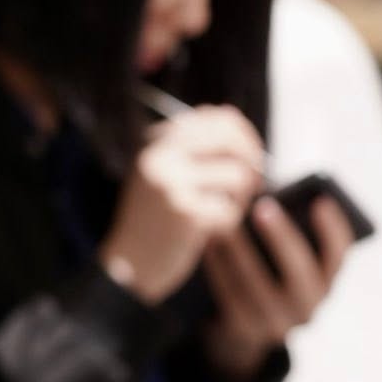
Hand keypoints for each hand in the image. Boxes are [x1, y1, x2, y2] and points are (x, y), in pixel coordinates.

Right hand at [100, 106, 266, 304]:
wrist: (127, 266)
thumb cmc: (154, 221)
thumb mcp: (164, 173)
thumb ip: (193, 146)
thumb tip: (232, 114)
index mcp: (155, 142)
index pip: (214, 117)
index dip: (243, 134)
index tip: (249, 156)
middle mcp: (160, 155)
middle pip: (230, 138)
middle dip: (251, 160)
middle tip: (253, 183)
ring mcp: (171, 182)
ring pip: (238, 176)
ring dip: (239, 199)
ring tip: (220, 214)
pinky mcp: (185, 213)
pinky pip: (230, 210)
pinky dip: (228, 224)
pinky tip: (209, 233)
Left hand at [202, 194, 355, 379]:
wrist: (242, 326)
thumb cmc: (266, 269)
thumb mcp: (282, 256)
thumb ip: (285, 227)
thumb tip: (269, 188)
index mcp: (324, 283)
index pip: (338, 256)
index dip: (332, 230)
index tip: (319, 201)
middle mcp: (307, 307)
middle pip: (299, 270)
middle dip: (281, 236)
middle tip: (262, 205)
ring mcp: (277, 323)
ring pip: (257, 281)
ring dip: (239, 247)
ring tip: (224, 218)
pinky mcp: (245, 329)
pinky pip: (230, 293)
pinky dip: (218, 265)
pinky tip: (207, 242)